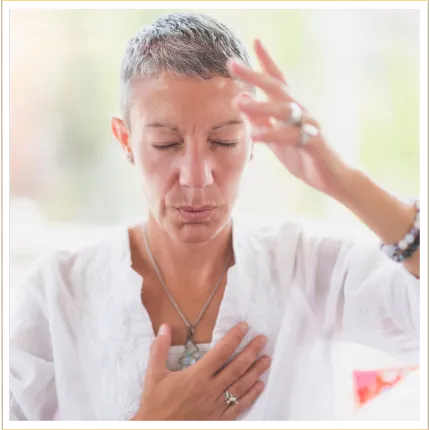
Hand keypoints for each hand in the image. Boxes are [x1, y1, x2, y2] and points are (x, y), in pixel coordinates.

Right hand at [131, 323, 269, 422]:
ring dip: (255, 371)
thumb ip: (159, 349)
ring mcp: (216, 406)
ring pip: (241, 385)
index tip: (244, 327)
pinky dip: (251, 395)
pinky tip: (260, 385)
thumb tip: (164, 327)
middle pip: (236, 367)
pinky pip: (239, 406)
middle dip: (251, 351)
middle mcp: (210, 390)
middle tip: (262, 339)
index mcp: (196, 376)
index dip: (234, 338)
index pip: (221, 352)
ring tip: (266, 359)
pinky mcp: (218, 420)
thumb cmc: (155, 404)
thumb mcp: (154, 374)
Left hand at [228, 39, 352, 200]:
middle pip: (277, 87)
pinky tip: (255, 135)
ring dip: (260, 105)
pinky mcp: (314, 142)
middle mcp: (301, 112)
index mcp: (292, 110)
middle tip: (232, 64)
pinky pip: (290, 136)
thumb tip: (242, 100)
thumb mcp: (276, 139)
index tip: (255, 42)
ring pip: (284, 110)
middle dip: (254, 74)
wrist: (333, 178)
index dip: (266, 62)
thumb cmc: (304, 157)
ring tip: (238, 103)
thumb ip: (262, 121)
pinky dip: (272, 135)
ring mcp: (309, 125)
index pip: (278, 81)